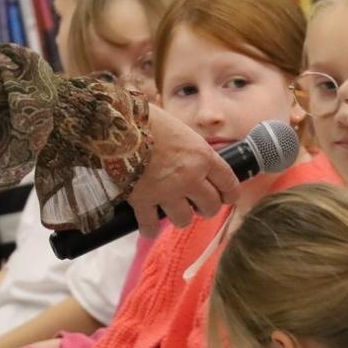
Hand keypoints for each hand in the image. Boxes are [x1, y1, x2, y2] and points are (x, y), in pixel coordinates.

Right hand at [126, 104, 239, 232]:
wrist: (117, 124)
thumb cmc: (147, 119)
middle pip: (210, 206)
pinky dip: (150, 228)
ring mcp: (167, 192)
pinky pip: (151, 225)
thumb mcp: (179, 130)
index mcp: (202, 156)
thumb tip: (189, 159)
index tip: (227, 198)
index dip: (229, 194)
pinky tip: (149, 227)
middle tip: (196, 204)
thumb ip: (189, 150)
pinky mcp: (144, 201)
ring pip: (184, 219)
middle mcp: (190, 177)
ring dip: (179, 217)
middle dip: (205, 208)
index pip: (228, 182)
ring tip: (170, 211)